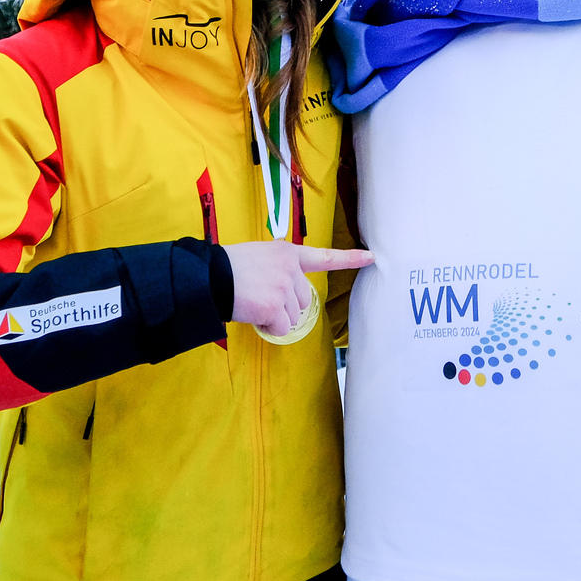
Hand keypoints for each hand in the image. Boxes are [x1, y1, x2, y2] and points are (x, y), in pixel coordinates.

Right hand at [222, 241, 373, 336]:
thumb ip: (279, 267)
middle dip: (285, 306)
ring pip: (293, 316)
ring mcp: (283, 287)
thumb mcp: (259, 255)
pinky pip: (281, 329)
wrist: (208, 277)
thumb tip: (287, 291)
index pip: (324, 256)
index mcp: (287, 252)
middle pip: (303, 299)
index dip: (349, 258)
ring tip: (253, 303)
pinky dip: (268, 328)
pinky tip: (253, 315)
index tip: (371, 257)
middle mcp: (290, 268)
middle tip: (259, 297)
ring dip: (275, 317)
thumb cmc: (228, 268)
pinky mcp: (274, 306)